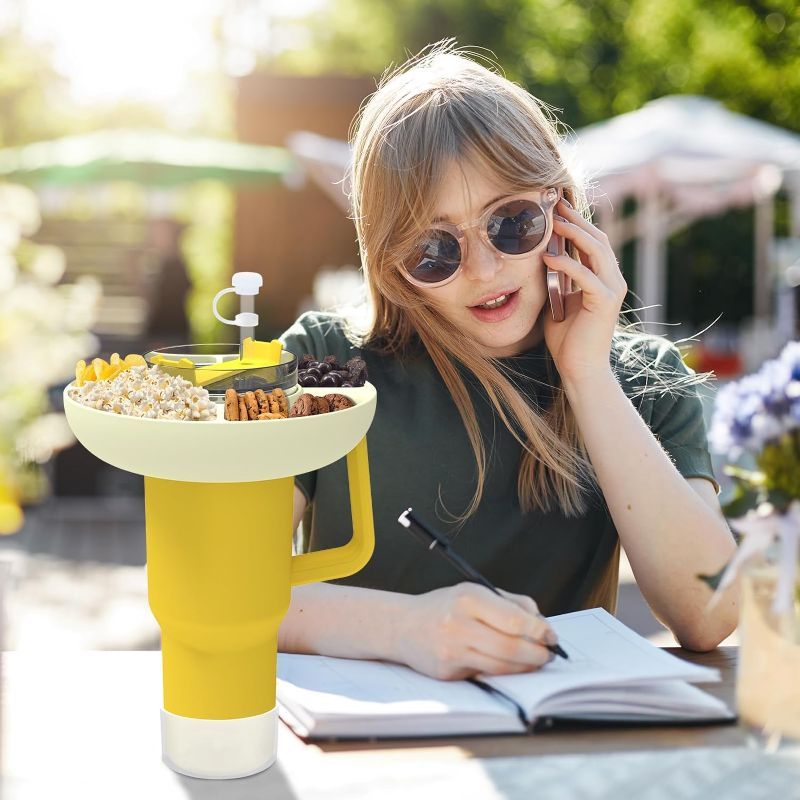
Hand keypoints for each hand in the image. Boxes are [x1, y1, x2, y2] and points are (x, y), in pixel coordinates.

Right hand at [394, 582, 556, 680]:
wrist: (403, 625)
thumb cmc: (447, 607)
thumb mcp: (475, 592)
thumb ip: (510, 604)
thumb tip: (542, 624)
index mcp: (468, 598)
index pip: (514, 619)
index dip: (539, 631)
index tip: (551, 636)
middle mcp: (458, 623)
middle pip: (511, 647)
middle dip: (537, 654)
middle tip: (549, 655)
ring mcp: (451, 650)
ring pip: (501, 666)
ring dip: (525, 667)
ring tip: (535, 661)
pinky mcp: (447, 671)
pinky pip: (485, 674)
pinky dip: (503, 672)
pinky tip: (509, 666)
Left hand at [542, 199, 626, 384]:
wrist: (579, 368)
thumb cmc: (567, 338)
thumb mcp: (557, 301)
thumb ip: (555, 280)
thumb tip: (539, 258)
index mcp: (602, 277)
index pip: (592, 241)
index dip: (576, 222)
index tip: (554, 207)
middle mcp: (612, 280)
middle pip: (597, 238)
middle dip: (575, 220)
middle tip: (553, 204)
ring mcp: (612, 290)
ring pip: (597, 251)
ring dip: (574, 234)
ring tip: (553, 224)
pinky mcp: (605, 303)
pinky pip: (587, 276)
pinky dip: (567, 265)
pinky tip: (548, 258)